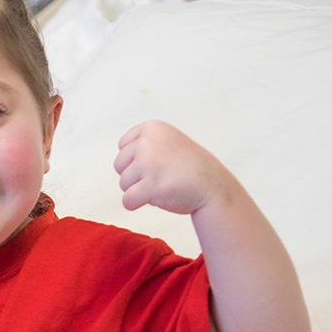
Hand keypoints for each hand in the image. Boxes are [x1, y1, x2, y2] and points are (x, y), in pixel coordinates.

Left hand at [113, 120, 234, 214]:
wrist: (214, 187)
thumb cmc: (187, 167)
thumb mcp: (167, 141)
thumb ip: (143, 142)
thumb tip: (117, 160)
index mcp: (152, 127)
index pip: (123, 146)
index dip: (136, 160)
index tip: (158, 162)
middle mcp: (148, 141)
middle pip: (119, 165)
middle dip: (135, 176)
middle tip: (160, 176)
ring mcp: (149, 162)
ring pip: (123, 183)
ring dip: (138, 189)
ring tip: (162, 185)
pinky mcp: (151, 185)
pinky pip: (127, 200)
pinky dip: (134, 204)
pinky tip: (153, 199)